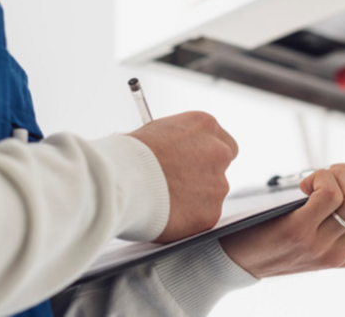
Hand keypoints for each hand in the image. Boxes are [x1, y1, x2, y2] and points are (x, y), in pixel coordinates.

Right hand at [129, 111, 237, 243]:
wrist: (122, 180)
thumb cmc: (129, 154)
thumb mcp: (157, 131)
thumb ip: (178, 142)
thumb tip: (177, 152)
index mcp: (205, 125)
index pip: (223, 141)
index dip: (207, 155)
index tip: (194, 164)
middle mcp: (219, 152)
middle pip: (222, 167)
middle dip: (206, 176)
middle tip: (181, 185)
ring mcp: (217, 184)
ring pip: (211, 194)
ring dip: (194, 199)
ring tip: (164, 200)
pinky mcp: (210, 212)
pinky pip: (202, 217)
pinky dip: (187, 219)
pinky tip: (166, 214)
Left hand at [219, 152, 344, 277]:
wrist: (234, 260)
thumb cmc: (273, 234)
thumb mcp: (314, 230)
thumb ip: (337, 212)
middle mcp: (342, 253)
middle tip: (336, 168)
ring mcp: (322, 246)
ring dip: (341, 174)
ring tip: (317, 176)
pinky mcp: (299, 233)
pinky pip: (330, 195)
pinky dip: (322, 178)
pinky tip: (305, 184)